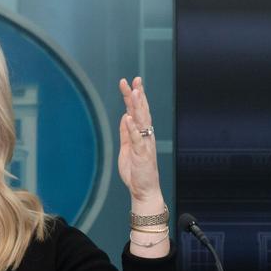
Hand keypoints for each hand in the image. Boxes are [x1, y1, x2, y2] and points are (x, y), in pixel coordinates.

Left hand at [117, 77, 161, 204]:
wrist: (143, 190)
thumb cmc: (136, 171)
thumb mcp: (126, 148)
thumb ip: (126, 132)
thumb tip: (125, 116)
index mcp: (141, 134)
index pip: (137, 111)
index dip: (133, 96)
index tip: (130, 82)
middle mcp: (145, 136)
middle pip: (142, 112)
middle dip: (138, 95)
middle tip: (135, 80)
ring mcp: (145, 144)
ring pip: (143, 122)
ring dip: (138, 106)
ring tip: (134, 92)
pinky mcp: (142, 155)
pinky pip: (137, 139)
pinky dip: (132, 128)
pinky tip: (128, 118)